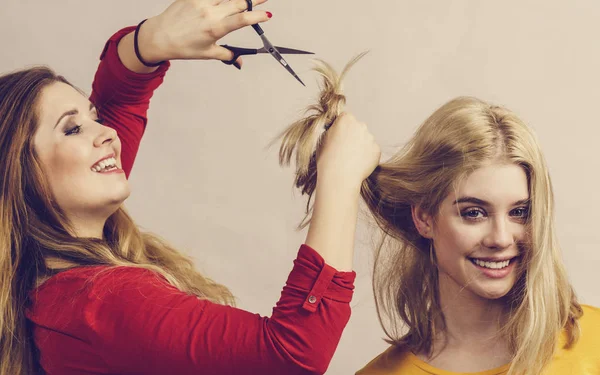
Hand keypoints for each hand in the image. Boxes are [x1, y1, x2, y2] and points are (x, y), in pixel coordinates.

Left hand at [139, 0, 270, 65]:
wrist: (160, 36)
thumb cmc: (183, 46)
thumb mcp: (207, 53)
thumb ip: (227, 55)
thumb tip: (240, 62)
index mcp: (215, 28)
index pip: (241, 20)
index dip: (256, 16)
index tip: (267, 15)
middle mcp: (210, 13)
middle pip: (237, 3)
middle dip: (253, 1)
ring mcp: (201, 2)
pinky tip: (225, 0)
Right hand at [316, 113, 380, 189]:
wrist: (339, 177)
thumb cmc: (327, 159)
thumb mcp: (322, 139)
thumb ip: (332, 131)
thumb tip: (337, 131)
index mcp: (346, 119)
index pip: (345, 118)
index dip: (340, 128)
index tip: (337, 137)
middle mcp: (361, 125)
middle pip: (357, 128)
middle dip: (352, 136)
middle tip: (344, 150)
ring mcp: (370, 138)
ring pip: (365, 140)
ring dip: (360, 146)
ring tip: (349, 160)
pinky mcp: (377, 150)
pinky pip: (371, 151)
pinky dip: (366, 157)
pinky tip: (357, 164)